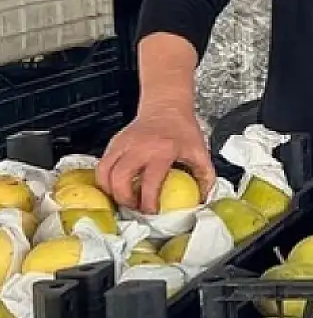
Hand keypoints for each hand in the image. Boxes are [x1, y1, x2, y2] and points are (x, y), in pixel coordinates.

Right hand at [96, 109, 214, 213]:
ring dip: (110, 190)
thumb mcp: (200, 150)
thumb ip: (205, 175)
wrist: (166, 105)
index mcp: (162, 151)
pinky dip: (105, 179)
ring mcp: (123, 144)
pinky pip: (102, 165)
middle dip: (123, 199)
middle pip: (119, 179)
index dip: (148, 202)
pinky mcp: (114, 142)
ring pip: (104, 172)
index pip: (150, 182)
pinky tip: (116, 185)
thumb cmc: (183, 129)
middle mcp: (139, 148)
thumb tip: (204, 198)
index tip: (151, 212)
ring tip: (123, 198)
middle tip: (133, 207)